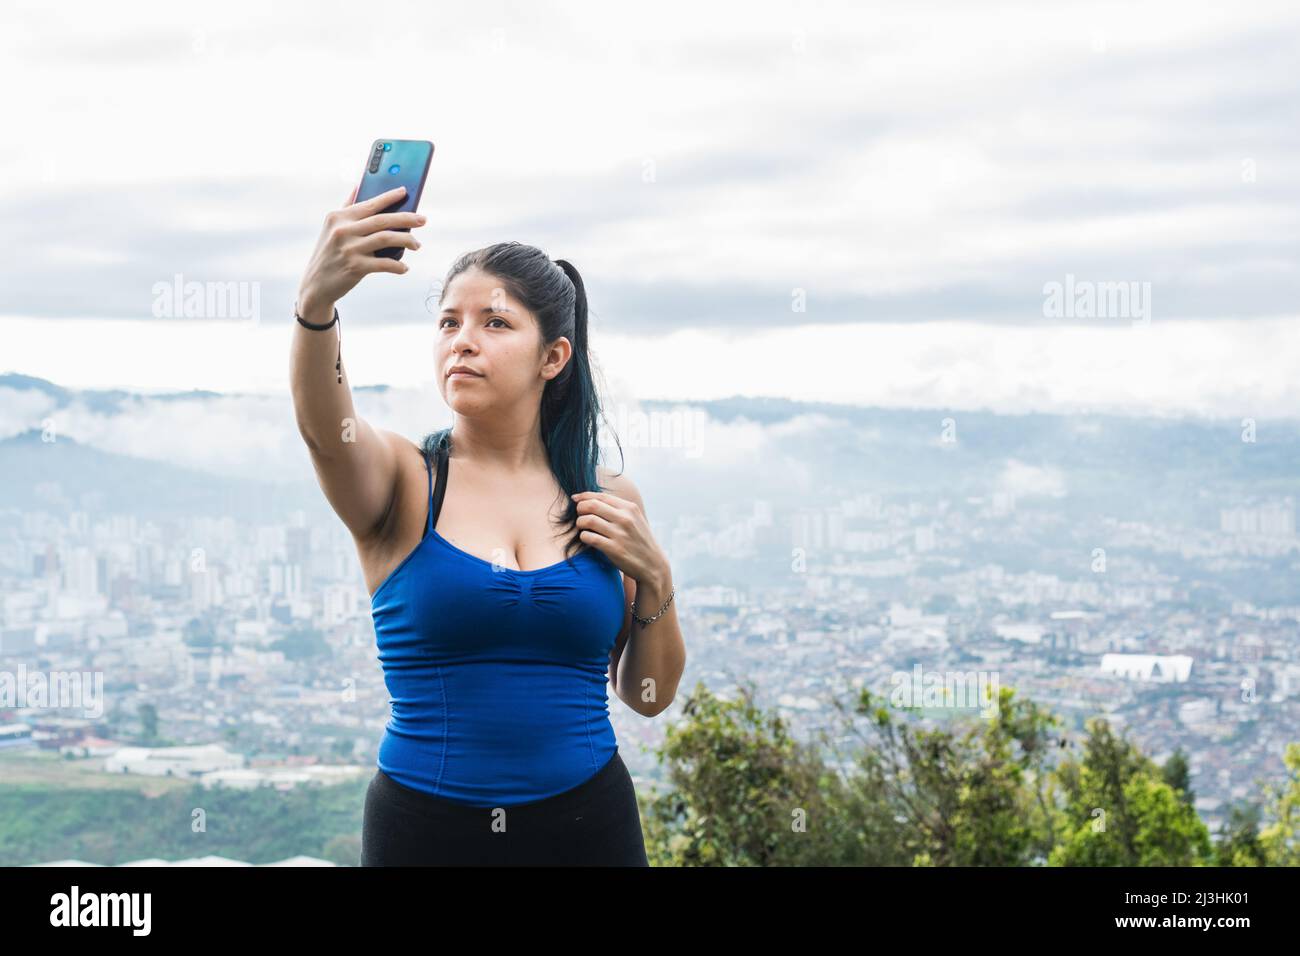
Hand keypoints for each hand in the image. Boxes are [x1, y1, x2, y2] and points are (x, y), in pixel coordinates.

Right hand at [297, 184, 425, 312]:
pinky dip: (398, 266)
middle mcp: (343, 230)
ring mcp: (349, 249)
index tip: (406, 191)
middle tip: (423, 220)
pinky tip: (404, 268)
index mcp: (338, 217)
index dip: (390, 196)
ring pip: (386, 238)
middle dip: (407, 218)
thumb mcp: (331, 228)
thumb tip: (358, 185)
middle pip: (382, 220)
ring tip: (417, 245)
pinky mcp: (355, 267)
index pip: (370, 203)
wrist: (316, 285)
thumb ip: (346, 206)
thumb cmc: (329, 253)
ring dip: (407, 241)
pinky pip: (385, 264)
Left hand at [571, 490, 668, 586]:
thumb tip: (593, 499)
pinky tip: (587, 538)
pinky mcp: (614, 549)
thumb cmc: (640, 541)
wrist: (653, 565)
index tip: (575, 499)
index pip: (601, 496)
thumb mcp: (636, 520)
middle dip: (580, 508)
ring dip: (580, 523)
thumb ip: (619, 509)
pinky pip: (589, 537)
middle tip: (579, 515)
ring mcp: (619, 534)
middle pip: (592, 505)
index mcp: (630, 508)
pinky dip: (584, 536)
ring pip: (588, 520)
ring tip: (582, 527)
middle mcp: (625, 519)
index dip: (584, 496)